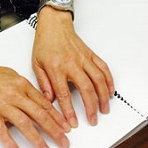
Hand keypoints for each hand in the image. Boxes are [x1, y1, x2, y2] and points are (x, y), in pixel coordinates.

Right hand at [0, 62, 70, 147]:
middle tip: (64, 143)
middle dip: (54, 131)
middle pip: (39, 115)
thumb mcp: (13, 76)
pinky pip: (1, 131)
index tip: (66, 128)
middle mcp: (15, 95)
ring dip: (38, 140)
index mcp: (23, 85)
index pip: (45, 104)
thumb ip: (27, 89)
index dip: (57, 117)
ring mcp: (2, 105)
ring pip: (24, 124)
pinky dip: (10, 143)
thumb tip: (41, 102)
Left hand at [32, 8, 113, 127]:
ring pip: (98, 80)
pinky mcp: (91, 55)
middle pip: (86, 89)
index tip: (73, 122)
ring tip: (104, 109)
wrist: (54, 25)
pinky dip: (109, 81)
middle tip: (93, 119)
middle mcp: (72, 64)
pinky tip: (110, 91)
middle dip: (91, 107)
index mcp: (56, 68)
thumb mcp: (36, 64)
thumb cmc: (44, 43)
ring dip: (103, 96)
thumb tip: (48, 101)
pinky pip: (103, 68)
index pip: (64, 94)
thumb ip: (43, 83)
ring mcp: (83, 59)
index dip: (69, 111)